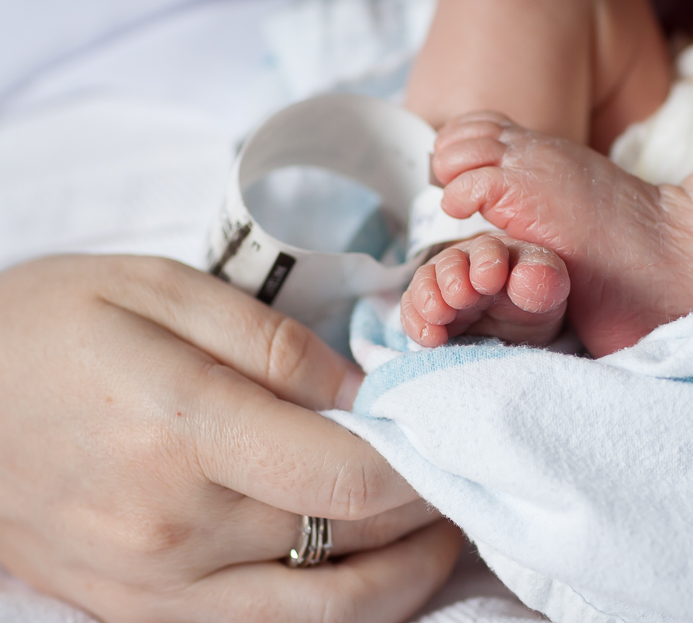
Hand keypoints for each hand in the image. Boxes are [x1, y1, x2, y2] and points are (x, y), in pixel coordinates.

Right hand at [0, 255, 461, 622]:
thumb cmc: (47, 327)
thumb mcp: (158, 290)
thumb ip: (274, 343)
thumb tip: (362, 394)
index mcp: (181, 431)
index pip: (345, 476)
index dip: (419, 461)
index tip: (447, 432)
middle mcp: (172, 527)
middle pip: (346, 540)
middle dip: (424, 506)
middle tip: (459, 469)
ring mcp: (153, 588)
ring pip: (323, 612)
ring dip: (401, 577)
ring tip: (440, 533)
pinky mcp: (139, 614)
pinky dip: (338, 611)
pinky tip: (369, 572)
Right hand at [401, 234, 569, 347]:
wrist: (526, 334)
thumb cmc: (537, 303)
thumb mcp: (550, 290)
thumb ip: (544, 280)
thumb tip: (521, 275)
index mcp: (500, 253)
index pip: (489, 249)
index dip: (486, 262)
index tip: (489, 282)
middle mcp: (467, 264)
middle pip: (451, 262)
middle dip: (452, 278)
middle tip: (461, 298)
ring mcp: (445, 287)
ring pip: (426, 282)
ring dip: (428, 297)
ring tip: (439, 315)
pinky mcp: (431, 312)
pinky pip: (413, 310)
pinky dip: (415, 322)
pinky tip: (429, 338)